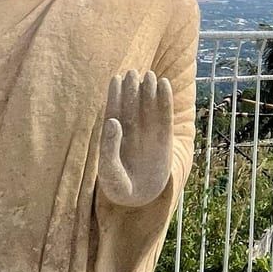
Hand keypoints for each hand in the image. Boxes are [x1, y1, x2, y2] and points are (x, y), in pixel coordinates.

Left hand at [98, 70, 174, 206]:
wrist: (141, 198)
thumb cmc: (119, 188)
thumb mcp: (109, 172)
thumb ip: (108, 147)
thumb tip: (113, 121)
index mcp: (113, 135)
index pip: (113, 109)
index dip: (114, 93)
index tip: (116, 78)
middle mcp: (130, 130)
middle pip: (131, 103)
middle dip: (131, 88)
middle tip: (134, 73)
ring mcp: (147, 132)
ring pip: (147, 105)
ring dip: (148, 89)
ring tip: (149, 75)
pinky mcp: (164, 136)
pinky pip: (164, 114)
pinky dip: (164, 99)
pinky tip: (163, 83)